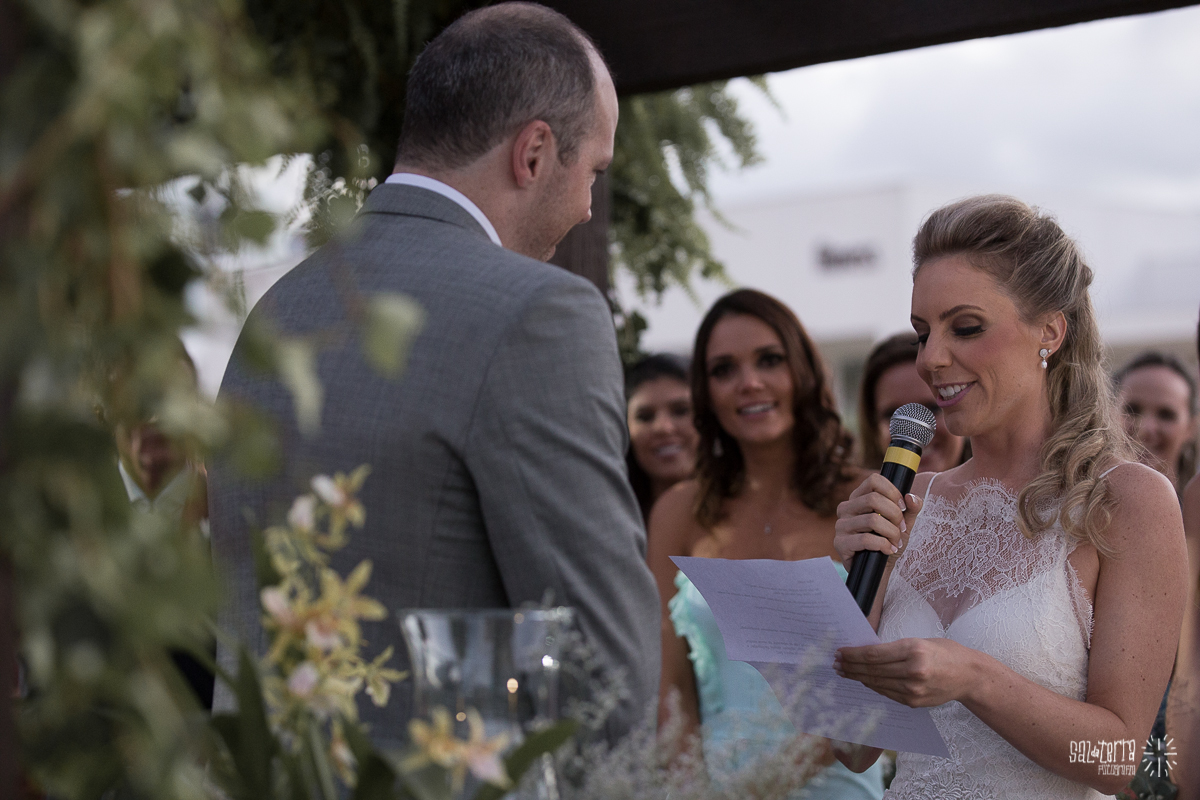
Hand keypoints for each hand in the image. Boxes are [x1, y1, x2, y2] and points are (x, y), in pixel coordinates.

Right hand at [834, 473, 922, 568]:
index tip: (903, 507)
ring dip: (892, 533)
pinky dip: (883, 545)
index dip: (892, 491)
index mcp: (859, 498)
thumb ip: (910, 509)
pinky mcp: (840, 543)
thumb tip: (912, 497)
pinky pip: (865, 539)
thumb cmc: (888, 542)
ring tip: (896, 542)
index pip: (873, 480)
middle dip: (895, 515)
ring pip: (872, 520)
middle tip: (902, 528)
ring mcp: (840, 525)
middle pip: (874, 498)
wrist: (878, 570)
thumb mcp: (903, 524)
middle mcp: (846, 508)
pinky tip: (888, 550)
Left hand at [834, 637, 978, 707]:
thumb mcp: (920, 642)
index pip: (874, 654)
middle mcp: (913, 671)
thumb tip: (866, 652)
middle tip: (836, 663)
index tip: (840, 651)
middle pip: (872, 670)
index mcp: (913, 650)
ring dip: (857, 677)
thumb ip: (895, 649)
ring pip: (876, 683)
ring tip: (844, 671)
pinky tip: (863, 680)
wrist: (969, 676)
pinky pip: (886, 693)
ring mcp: (913, 690)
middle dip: (851, 666)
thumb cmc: (945, 653)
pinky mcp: (914, 702)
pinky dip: (872, 686)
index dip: (853, 654)